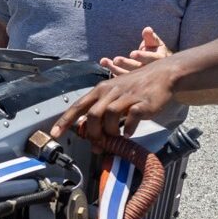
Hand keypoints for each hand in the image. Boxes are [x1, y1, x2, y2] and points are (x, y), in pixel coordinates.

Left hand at [51, 57, 177, 140]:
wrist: (163, 75)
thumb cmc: (136, 87)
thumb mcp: (115, 95)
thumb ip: (102, 113)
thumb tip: (92, 136)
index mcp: (101, 90)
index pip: (78, 106)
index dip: (65, 121)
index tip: (54, 134)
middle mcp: (111, 91)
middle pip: (92, 114)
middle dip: (92, 133)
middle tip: (98, 143)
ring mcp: (127, 96)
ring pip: (109, 116)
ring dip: (109, 132)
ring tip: (115, 138)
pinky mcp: (142, 102)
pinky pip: (131, 117)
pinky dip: (128, 129)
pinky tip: (129, 133)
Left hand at [99, 27, 171, 76]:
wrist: (158, 68)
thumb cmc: (155, 51)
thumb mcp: (156, 43)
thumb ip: (150, 37)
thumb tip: (147, 29)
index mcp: (157, 60)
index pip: (150, 59)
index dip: (142, 56)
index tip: (132, 54)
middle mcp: (147, 70)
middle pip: (136, 68)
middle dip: (125, 64)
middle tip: (116, 60)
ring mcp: (138, 77)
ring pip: (126, 74)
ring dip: (115, 68)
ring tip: (104, 61)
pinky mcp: (130, 79)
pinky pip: (120, 77)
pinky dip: (112, 71)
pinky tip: (104, 64)